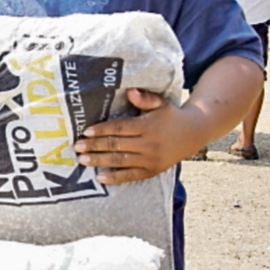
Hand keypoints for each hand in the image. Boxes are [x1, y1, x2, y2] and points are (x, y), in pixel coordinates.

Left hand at [73, 89, 197, 184]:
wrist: (193, 134)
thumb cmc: (170, 115)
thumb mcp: (160, 103)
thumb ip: (144, 98)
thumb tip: (129, 91)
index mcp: (148, 126)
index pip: (120, 129)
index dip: (102, 130)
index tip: (85, 131)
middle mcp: (148, 144)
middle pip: (117, 146)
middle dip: (95, 146)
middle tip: (77, 147)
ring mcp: (150, 160)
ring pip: (120, 161)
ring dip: (100, 161)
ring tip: (82, 160)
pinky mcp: (152, 171)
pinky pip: (131, 176)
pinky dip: (115, 178)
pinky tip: (100, 177)